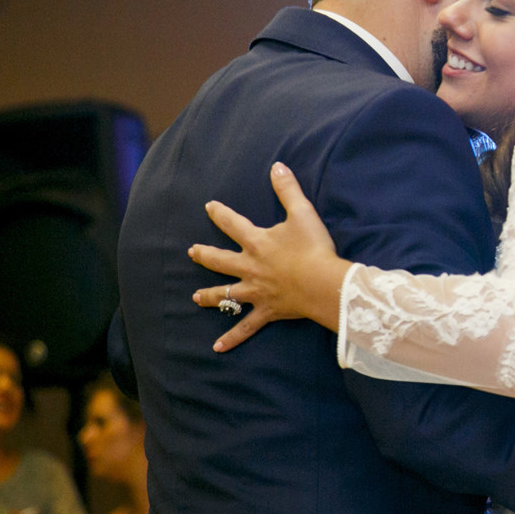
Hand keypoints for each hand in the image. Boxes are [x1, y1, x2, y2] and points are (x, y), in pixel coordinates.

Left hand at [190, 162, 348, 351]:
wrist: (322, 282)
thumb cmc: (314, 247)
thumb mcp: (302, 213)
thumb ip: (288, 189)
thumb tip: (277, 165)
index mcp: (257, 242)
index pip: (233, 224)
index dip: (220, 214)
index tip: (209, 207)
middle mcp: (250, 267)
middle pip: (221, 260)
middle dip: (205, 255)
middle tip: (192, 252)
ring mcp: (256, 291)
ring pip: (226, 294)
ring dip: (210, 295)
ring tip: (195, 297)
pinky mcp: (266, 311)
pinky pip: (245, 327)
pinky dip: (232, 338)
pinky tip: (218, 347)